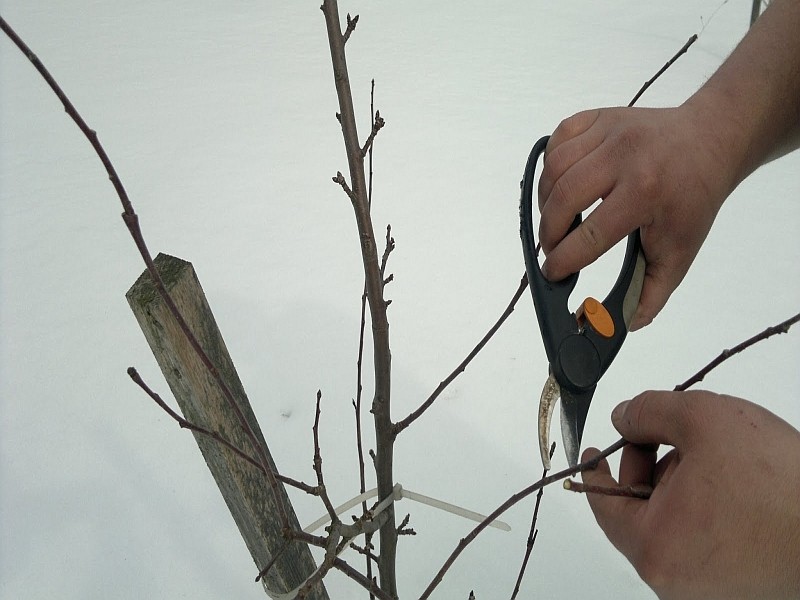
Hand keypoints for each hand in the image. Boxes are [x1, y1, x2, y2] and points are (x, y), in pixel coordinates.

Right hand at [537, 104, 737, 329]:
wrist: (709, 141)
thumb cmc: (693, 200)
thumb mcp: (680, 252)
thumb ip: (651, 294)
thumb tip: (620, 326)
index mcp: (646, 192)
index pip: (590, 236)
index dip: (563, 261)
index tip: (553, 274)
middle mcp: (624, 157)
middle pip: (562, 200)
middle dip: (548, 234)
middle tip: (552, 250)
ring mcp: (610, 131)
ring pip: (553, 170)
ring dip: (545, 202)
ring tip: (555, 220)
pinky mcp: (599, 117)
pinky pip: (557, 140)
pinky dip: (549, 166)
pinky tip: (559, 184)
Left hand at [581, 390, 799, 598]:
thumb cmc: (781, 486)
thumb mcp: (702, 420)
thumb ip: (649, 412)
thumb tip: (623, 418)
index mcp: (654, 547)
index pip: (603, 506)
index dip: (597, 472)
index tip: (596, 452)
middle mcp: (674, 579)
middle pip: (639, 514)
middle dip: (649, 468)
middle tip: (663, 438)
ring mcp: (707, 588)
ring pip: (673, 525)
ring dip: (680, 486)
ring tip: (712, 459)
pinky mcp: (737, 586)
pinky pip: (702, 540)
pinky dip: (705, 508)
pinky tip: (732, 485)